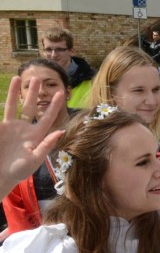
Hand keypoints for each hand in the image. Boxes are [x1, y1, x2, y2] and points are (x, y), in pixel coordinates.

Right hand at [0, 80, 64, 197]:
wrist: (0, 175)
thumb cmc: (19, 171)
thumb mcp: (35, 159)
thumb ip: (47, 145)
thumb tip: (61, 131)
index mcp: (36, 135)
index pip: (47, 117)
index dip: (54, 105)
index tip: (61, 92)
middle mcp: (24, 128)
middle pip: (30, 106)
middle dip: (34, 93)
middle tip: (38, 78)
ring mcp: (11, 127)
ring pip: (14, 105)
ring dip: (16, 92)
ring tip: (19, 77)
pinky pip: (3, 112)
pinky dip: (4, 103)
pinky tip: (8, 91)